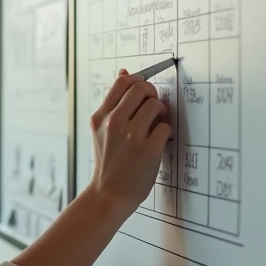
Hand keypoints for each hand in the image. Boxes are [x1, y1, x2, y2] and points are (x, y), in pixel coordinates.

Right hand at [89, 69, 170, 214]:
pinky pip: (165, 126)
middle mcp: (114, 123)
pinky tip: (157, 140)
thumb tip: (124, 71)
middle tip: (153, 107)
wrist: (109, 194)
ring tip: (156, 124)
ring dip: (161, 112)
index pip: (123, 82)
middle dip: (152, 94)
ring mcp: (132, 136)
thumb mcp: (101, 130)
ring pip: (156, 105)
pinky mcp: (149, 149)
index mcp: (100, 117)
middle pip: (141, 88)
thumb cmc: (109, 162)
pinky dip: (164, 131)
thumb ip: (113, 103)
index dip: (138, 81)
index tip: (143, 91)